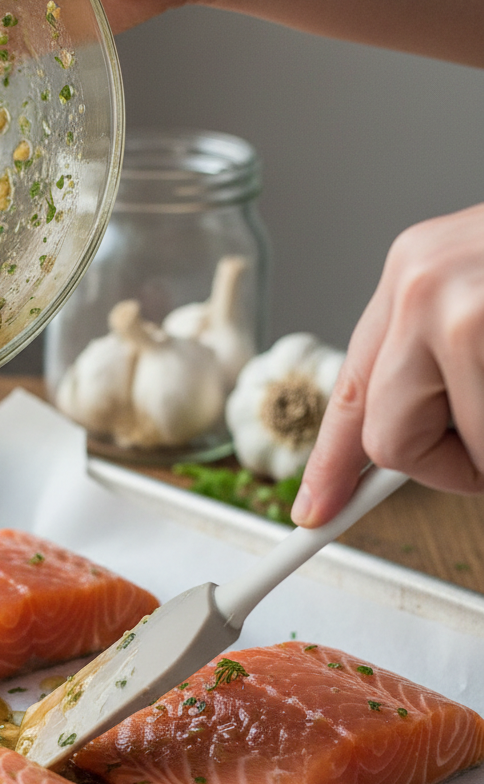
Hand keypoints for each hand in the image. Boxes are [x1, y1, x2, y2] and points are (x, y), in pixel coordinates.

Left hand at [292, 203, 483, 526]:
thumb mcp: (483, 297)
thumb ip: (440, 365)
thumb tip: (389, 450)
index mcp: (414, 275)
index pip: (350, 392)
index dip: (333, 462)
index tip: (317, 508)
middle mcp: (421, 284)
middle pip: (387, 439)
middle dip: (452, 464)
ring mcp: (461, 307)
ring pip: (464, 450)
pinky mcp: (481, 326)